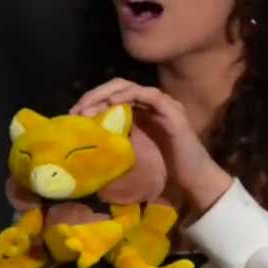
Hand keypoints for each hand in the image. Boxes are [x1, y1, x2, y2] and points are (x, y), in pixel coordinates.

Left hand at [71, 79, 230, 213]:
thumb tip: (87, 148)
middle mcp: (152, 104)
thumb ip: (116, 144)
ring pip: (129, 86)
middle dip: (94, 95)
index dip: (92, 100)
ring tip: (88, 107)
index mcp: (142, 112)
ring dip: (106, 94)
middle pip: (118, 86)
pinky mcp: (172, 110)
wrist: (194, 181)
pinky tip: (112, 103)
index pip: (113, 95)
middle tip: (76, 110)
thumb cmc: (165, 172)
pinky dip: (128, 95)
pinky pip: (148, 94)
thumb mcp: (132, 155)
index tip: (73, 115)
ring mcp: (164, 105)